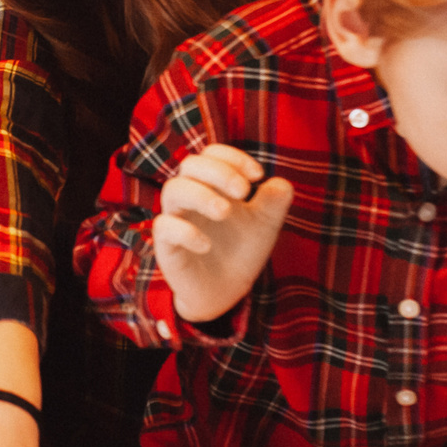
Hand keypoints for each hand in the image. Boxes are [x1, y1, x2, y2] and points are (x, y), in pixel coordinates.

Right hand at [151, 145, 291, 322]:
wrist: (225, 291)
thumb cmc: (240, 250)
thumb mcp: (265, 225)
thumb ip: (274, 203)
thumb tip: (281, 183)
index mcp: (211, 185)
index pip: (212, 154)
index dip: (233, 157)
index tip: (258, 175)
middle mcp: (190, 197)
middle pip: (191, 165)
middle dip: (219, 172)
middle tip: (243, 191)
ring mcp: (175, 219)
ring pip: (173, 190)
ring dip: (201, 195)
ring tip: (226, 212)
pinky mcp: (166, 245)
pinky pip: (164, 227)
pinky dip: (185, 231)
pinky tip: (206, 245)